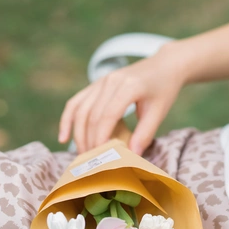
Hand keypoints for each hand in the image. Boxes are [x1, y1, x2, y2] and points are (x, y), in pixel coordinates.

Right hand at [58, 44, 185, 154]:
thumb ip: (145, 133)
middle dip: (88, 140)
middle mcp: (111, 80)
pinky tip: (64, 137)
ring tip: (82, 155)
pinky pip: (77, 101)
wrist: (164, 65)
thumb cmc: (164, 89)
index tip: (100, 159)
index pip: (107, 115)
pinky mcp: (97, 83)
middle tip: (91, 163)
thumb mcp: (159, 111)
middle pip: (91, 115)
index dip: (100, 138)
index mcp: (128, 86)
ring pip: (81, 109)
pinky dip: (68, 119)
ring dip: (78, 134)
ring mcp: (102, 80)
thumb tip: (131, 156)